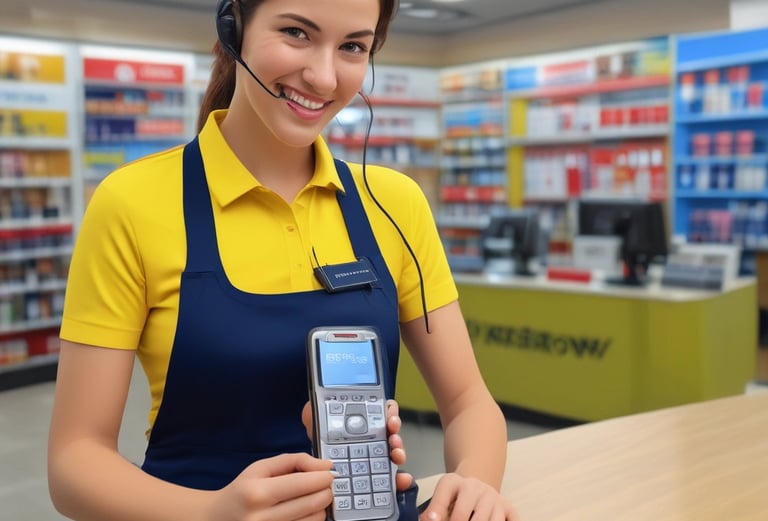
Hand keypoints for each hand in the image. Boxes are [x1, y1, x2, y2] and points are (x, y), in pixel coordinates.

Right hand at [206, 452, 333, 520]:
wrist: (217, 520)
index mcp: (258, 493)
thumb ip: (294, 461)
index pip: (305, 483)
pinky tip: (303, 512)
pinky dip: (312, 519)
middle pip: (315, 503)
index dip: (324, 476)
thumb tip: (326, 465)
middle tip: (324, 484)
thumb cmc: (242, 491)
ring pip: (316, 520)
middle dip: (326, 490)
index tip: (328, 472)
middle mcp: (263, 518)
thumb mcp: (261, 468)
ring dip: (320, 507)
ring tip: (310, 498)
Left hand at [301, 399, 412, 491]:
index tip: (388, 414)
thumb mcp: (313, 423)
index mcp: (361, 422)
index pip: (381, 411)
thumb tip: (313, 407)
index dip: (389, 411)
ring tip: (396, 454)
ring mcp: (377, 458)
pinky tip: (402, 479)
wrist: (317, 476)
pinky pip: (393, 479)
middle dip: (395, 429)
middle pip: (392, 430)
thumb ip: (313, 411)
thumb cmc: (320, 445)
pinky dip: (400, 480)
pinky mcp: (378, 479)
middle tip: (392, 431)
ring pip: (395, 452)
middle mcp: (373, 437)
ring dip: (399, 451)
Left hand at [421, 473, 518, 520]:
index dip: (437, 513)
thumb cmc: (455, 498)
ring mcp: (493, 497)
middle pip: (463, 515)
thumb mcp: (441, 498)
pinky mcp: (509, 507)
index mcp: (453, 482)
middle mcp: (474, 486)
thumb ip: (433, 511)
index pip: (443, 497)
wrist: (476, 486)